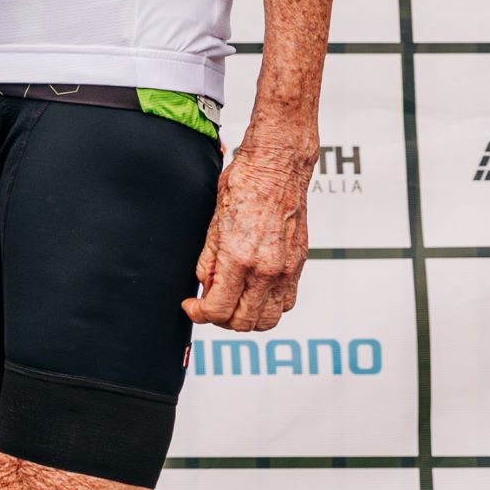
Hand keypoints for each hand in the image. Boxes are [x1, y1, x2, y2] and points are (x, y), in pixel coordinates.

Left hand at [183, 140, 315, 331]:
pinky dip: (268, 306)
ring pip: (268, 320)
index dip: (199, 314)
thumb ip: (209, 262)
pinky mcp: (298, 265)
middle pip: (244, 323)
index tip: (191, 306)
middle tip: (208, 306)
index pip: (218, 309)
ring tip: (231, 302)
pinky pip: (286, 302)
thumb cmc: (243, 185)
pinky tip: (253, 292)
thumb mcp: (213, 223)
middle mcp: (266, 269)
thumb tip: (204, 287)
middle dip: (220, 320)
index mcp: (239, 258)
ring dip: (246, 318)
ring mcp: (286, 269)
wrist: (277, 167)